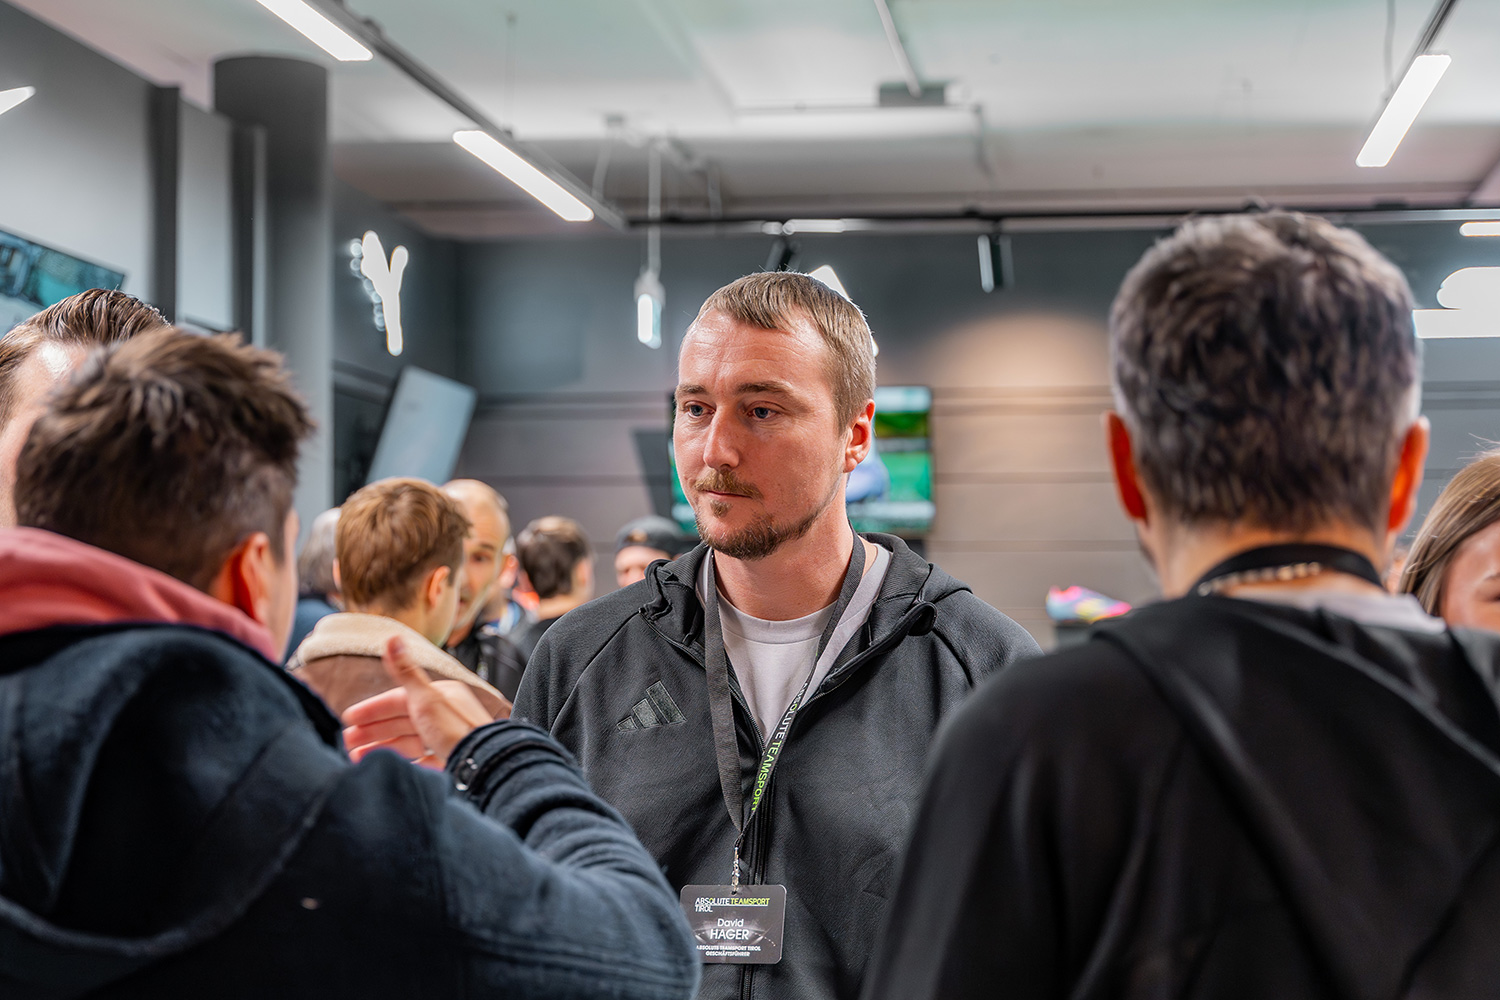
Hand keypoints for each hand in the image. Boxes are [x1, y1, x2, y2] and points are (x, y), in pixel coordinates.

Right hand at [342, 636, 492, 769]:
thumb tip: (393, 638)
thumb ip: (405, 672)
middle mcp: (446, 715)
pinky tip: (391, 766)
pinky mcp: (452, 759)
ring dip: (384, 747)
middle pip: (402, 721)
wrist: (483, 765)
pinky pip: (424, 760)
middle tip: (348, 741)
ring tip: (358, 757)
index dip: (372, 709)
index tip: (350, 719)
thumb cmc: (457, 731)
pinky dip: (406, 762)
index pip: (399, 700)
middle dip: (373, 730)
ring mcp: (449, 738)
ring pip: (410, 741)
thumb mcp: (425, 698)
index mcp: (441, 696)